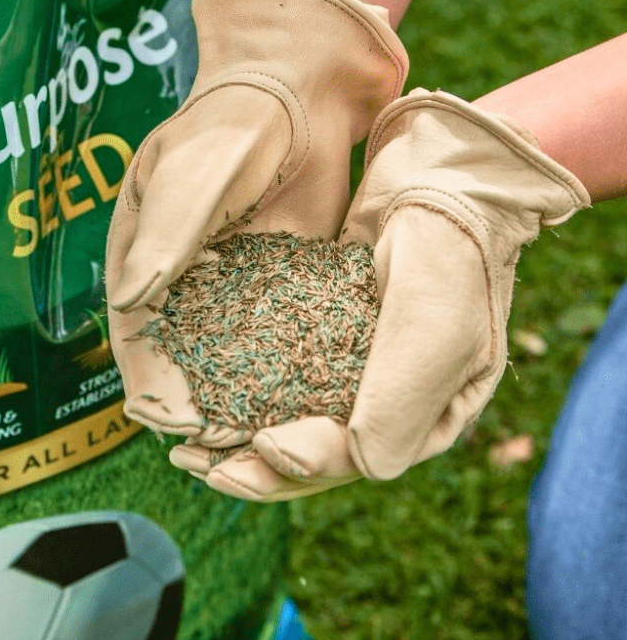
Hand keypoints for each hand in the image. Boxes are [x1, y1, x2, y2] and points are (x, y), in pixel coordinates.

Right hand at [105, 0, 407, 441]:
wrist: (299, 90)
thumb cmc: (230, 122)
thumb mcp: (189, 175)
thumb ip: (165, 236)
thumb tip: (131, 304)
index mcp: (146, 252)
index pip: (136, 329)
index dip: (145, 377)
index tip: (164, 418)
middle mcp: (186, 278)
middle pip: (181, 355)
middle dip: (192, 403)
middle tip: (213, 450)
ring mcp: (236, 283)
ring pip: (229, 356)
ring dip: (238, 399)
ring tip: (257, 444)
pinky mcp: (284, 282)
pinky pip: (280, 334)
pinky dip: (284, 369)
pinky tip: (304, 404)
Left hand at [170, 88, 589, 497]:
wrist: (441, 171)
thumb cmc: (449, 248)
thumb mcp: (435, 323)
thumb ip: (403, 396)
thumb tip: (365, 467)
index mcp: (430, 415)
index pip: (361, 458)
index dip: (309, 461)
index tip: (263, 445)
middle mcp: (391, 402)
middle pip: (318, 454)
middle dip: (260, 468)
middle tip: (202, 465)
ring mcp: (355, 369)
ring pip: (294, 422)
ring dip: (242, 438)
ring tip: (190, 448)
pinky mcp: (325, 333)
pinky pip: (283, 375)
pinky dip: (247, 389)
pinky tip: (207, 392)